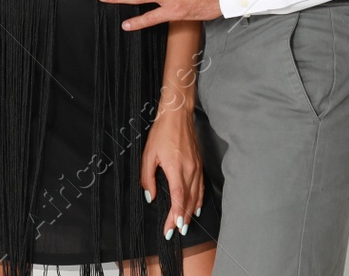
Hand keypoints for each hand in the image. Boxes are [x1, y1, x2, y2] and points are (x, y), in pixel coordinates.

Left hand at [141, 104, 203, 240]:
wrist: (178, 116)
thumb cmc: (162, 133)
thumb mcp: (148, 155)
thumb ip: (148, 178)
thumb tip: (151, 196)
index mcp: (176, 168)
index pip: (178, 197)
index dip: (176, 215)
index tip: (173, 228)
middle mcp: (190, 170)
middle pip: (188, 201)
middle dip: (182, 219)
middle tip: (174, 232)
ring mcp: (197, 168)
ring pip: (196, 196)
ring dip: (191, 212)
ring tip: (184, 226)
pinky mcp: (199, 165)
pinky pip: (200, 187)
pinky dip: (198, 200)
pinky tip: (196, 208)